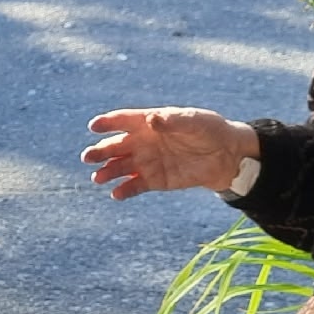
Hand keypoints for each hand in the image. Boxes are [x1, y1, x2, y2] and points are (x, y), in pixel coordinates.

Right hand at [82, 107, 260, 199]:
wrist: (225, 156)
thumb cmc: (209, 130)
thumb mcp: (193, 121)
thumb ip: (171, 121)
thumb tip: (151, 120)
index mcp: (148, 122)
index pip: (123, 120)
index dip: (107, 122)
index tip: (94, 127)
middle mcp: (143, 142)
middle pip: (115, 146)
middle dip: (100, 151)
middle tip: (88, 157)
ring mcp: (146, 162)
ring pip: (120, 167)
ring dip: (107, 172)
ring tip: (98, 178)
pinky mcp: (154, 180)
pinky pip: (134, 186)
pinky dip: (124, 190)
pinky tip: (116, 194)